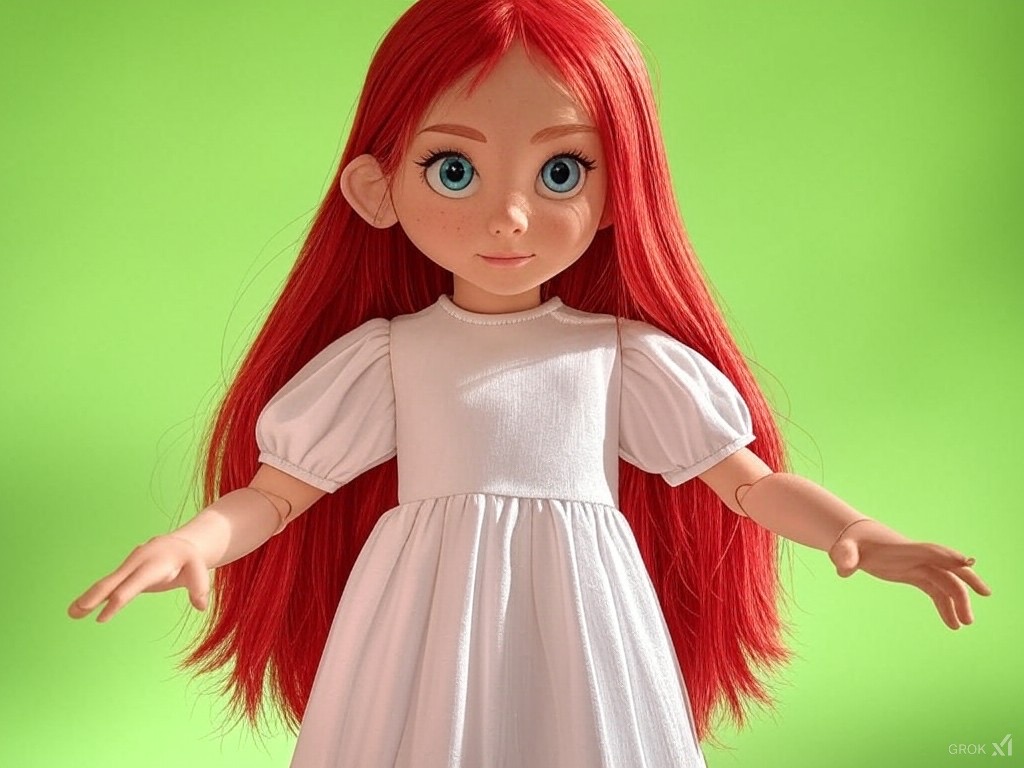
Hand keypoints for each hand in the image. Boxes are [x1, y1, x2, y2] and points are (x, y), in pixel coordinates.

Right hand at [68, 535, 210, 622]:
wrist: (180, 545)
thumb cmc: (190, 559)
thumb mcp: (199, 569)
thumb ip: (199, 587)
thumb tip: (201, 606)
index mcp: (152, 564)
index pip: (132, 586)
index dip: (117, 602)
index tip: (101, 619)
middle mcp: (136, 564)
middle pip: (112, 582)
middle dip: (93, 597)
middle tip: (75, 612)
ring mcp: (129, 567)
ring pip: (106, 583)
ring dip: (87, 598)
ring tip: (70, 614)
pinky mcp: (125, 573)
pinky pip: (108, 585)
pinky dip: (94, 596)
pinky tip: (80, 608)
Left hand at [828, 522, 991, 629]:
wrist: (853, 538)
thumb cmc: (849, 544)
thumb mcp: (843, 550)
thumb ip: (844, 557)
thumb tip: (844, 568)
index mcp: (903, 549)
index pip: (930, 551)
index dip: (949, 556)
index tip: (969, 563)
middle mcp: (915, 557)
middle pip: (947, 567)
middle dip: (966, 579)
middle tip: (985, 594)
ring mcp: (917, 566)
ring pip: (945, 582)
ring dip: (957, 601)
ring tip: (964, 624)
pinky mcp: (914, 574)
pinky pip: (935, 591)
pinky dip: (945, 606)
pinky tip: (952, 624)